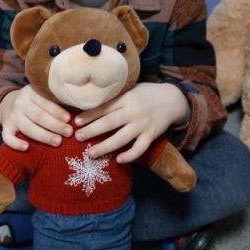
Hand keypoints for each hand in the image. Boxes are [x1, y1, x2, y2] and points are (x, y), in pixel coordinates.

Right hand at [0, 85, 70, 149]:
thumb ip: (57, 99)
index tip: (69, 119)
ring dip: (44, 136)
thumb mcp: (43, 94)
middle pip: (38, 116)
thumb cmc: (36, 102)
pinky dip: (15, 143)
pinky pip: (7, 137)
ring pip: (27, 127)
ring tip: (58, 142)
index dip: (57, 111)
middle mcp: (21, 103)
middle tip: (69, 133)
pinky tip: (27, 147)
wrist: (10, 103)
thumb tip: (80, 105)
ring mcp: (12, 116)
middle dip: (55, 125)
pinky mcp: (6, 127)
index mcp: (32, 92)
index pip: (45, 102)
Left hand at [74, 82, 188, 162]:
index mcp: (126, 98)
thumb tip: (92, 102)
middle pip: (109, 123)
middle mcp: (133, 111)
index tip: (76, 121)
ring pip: (121, 138)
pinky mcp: (151, 135)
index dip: (89, 115)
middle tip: (77, 137)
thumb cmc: (147, 93)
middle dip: (92, 131)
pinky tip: (118, 160)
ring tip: (91, 153)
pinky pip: (139, 148)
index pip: (105, 107)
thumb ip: (116, 97)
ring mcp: (142, 125)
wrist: (173, 100)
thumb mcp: (132, 89)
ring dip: (105, 147)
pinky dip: (129, 155)